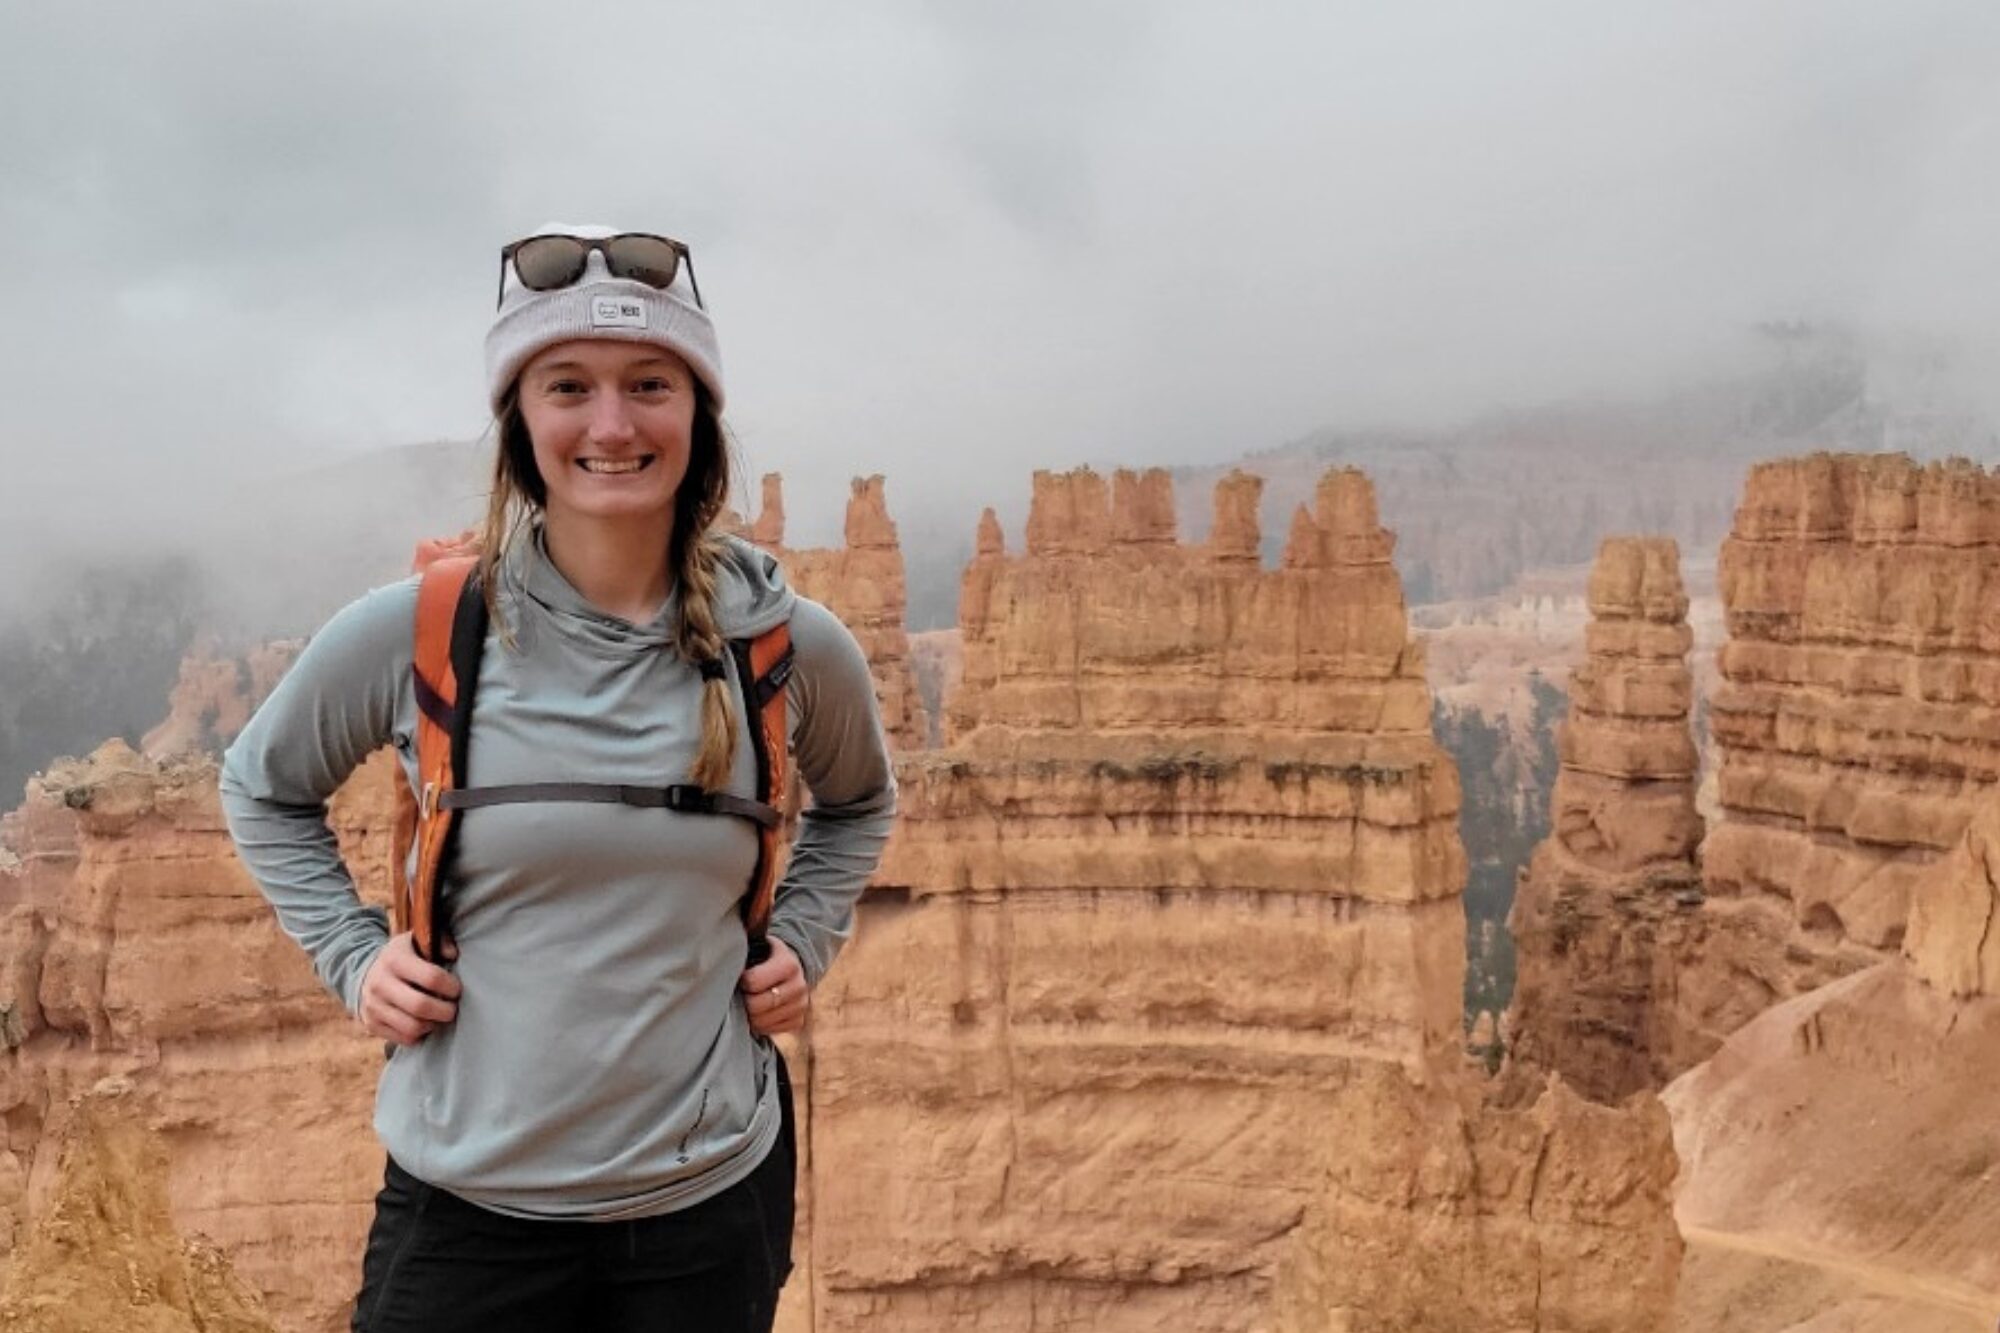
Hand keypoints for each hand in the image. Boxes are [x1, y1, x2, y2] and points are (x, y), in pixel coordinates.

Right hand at [360, 932, 460, 1046]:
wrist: (366, 973)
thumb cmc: (403, 956)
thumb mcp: (416, 940)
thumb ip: (439, 942)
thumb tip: (453, 954)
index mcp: (394, 960)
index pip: (431, 978)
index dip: (451, 986)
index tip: (456, 989)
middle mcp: (380, 983)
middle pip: (421, 1006)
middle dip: (445, 1011)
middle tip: (453, 1008)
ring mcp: (373, 1006)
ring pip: (413, 1027)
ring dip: (433, 1024)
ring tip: (439, 1016)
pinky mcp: (372, 1024)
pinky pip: (404, 1038)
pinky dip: (420, 1034)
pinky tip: (425, 1023)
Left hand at [739, 937, 808, 1035]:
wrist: (793, 967)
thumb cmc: (766, 955)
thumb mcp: (761, 942)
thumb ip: (750, 937)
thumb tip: (739, 919)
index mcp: (788, 964)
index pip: (753, 982)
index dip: (740, 981)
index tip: (738, 977)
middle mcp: (799, 986)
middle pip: (757, 1005)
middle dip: (743, 1001)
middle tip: (738, 994)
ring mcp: (801, 1005)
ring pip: (763, 1021)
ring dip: (749, 1016)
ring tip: (745, 1004)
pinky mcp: (798, 1021)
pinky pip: (772, 1030)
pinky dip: (760, 1025)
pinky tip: (758, 1012)